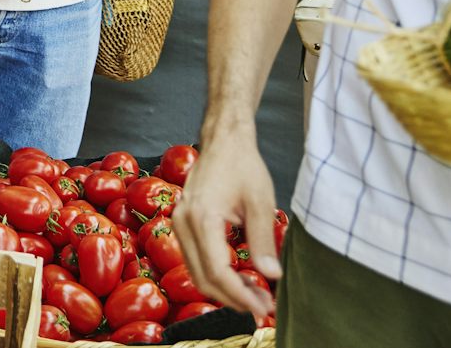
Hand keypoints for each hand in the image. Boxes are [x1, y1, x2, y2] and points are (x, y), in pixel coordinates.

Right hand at [172, 128, 281, 319]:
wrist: (223, 142)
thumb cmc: (243, 166)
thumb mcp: (260, 202)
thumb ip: (263, 240)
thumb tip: (272, 276)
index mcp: (201, 217)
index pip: (217, 270)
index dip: (240, 294)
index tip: (263, 308)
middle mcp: (183, 222)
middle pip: (202, 277)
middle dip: (232, 298)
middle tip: (262, 307)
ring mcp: (178, 222)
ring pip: (196, 271)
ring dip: (224, 289)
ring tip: (255, 294)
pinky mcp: (182, 223)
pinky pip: (194, 259)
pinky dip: (215, 274)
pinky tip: (240, 277)